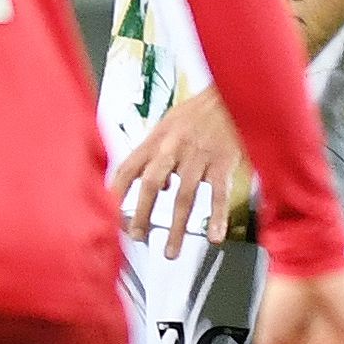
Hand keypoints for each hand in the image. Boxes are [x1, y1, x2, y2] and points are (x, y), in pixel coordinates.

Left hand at [110, 87, 250, 256]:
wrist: (237, 91)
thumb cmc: (202, 110)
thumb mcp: (172, 123)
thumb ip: (160, 154)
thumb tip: (159, 188)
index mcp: (157, 139)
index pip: (127, 167)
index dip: (115, 191)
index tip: (106, 212)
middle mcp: (174, 148)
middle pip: (151, 185)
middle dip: (142, 214)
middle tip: (137, 237)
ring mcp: (200, 157)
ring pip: (184, 197)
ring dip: (176, 228)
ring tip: (170, 251)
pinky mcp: (225, 163)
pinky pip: (220, 195)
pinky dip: (217, 217)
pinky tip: (214, 236)